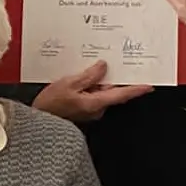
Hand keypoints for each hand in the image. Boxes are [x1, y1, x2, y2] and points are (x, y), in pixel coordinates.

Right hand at [32, 61, 151, 123]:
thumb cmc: (50, 107)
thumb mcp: (68, 84)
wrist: (37, 123)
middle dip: (111, 77)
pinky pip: (91, 95)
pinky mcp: (82, 110)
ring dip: (97, 81)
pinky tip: (78, 79)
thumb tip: (102, 67)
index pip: (122, 95)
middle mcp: (96, 110)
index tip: (149, 85)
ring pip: (100, 92)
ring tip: (88, 68)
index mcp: (96, 103)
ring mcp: (89, 111)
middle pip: (111, 91)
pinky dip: (89, 86)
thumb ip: (88, 75)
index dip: (136, 89)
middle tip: (110, 62)